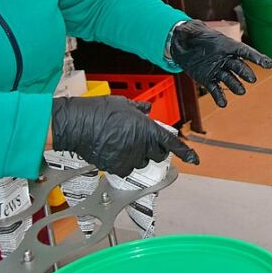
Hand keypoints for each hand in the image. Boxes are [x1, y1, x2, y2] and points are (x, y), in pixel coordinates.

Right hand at [50, 96, 198, 175]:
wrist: (77, 124)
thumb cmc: (99, 111)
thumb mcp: (124, 104)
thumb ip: (140, 109)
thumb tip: (147, 109)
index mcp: (146, 128)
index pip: (171, 143)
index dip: (185, 152)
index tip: (194, 158)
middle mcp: (141, 145)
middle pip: (158, 155)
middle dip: (155, 149)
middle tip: (143, 141)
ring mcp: (128, 157)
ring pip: (141, 162)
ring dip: (138, 156)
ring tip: (122, 143)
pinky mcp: (115, 167)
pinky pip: (126, 168)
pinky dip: (123, 162)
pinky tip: (113, 151)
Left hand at [170, 20, 271, 106]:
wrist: (183, 45)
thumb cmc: (192, 36)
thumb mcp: (191, 31)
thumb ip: (191, 31)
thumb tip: (185, 28)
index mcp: (226, 46)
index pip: (244, 51)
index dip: (256, 57)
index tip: (267, 64)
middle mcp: (225, 59)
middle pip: (238, 67)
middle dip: (245, 73)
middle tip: (252, 79)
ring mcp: (217, 70)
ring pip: (229, 79)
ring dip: (235, 86)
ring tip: (241, 92)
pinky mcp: (208, 79)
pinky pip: (215, 89)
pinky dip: (219, 97)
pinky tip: (222, 104)